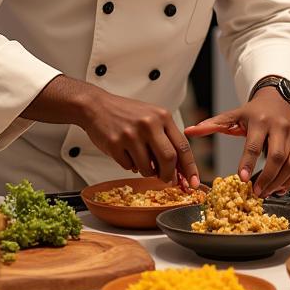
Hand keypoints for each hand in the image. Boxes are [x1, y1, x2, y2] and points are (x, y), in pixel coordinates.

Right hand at [84, 91, 199, 187]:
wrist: (96, 106)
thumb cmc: (126, 114)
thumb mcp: (152, 118)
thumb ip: (166, 139)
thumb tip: (179, 170)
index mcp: (162, 117)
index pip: (183, 146)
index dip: (190, 168)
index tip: (193, 183)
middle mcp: (149, 124)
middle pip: (169, 159)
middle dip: (168, 175)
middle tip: (164, 179)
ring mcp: (131, 134)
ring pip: (147, 168)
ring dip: (146, 171)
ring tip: (139, 158)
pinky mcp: (115, 144)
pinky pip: (128, 167)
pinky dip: (129, 165)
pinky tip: (125, 152)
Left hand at [186, 89, 289, 196]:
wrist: (277, 99)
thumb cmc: (252, 112)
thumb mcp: (233, 115)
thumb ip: (212, 124)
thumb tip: (189, 131)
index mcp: (260, 120)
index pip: (254, 145)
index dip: (247, 163)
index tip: (241, 179)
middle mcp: (280, 127)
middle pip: (277, 157)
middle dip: (267, 178)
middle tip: (256, 193)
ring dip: (279, 182)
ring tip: (266, 193)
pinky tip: (279, 189)